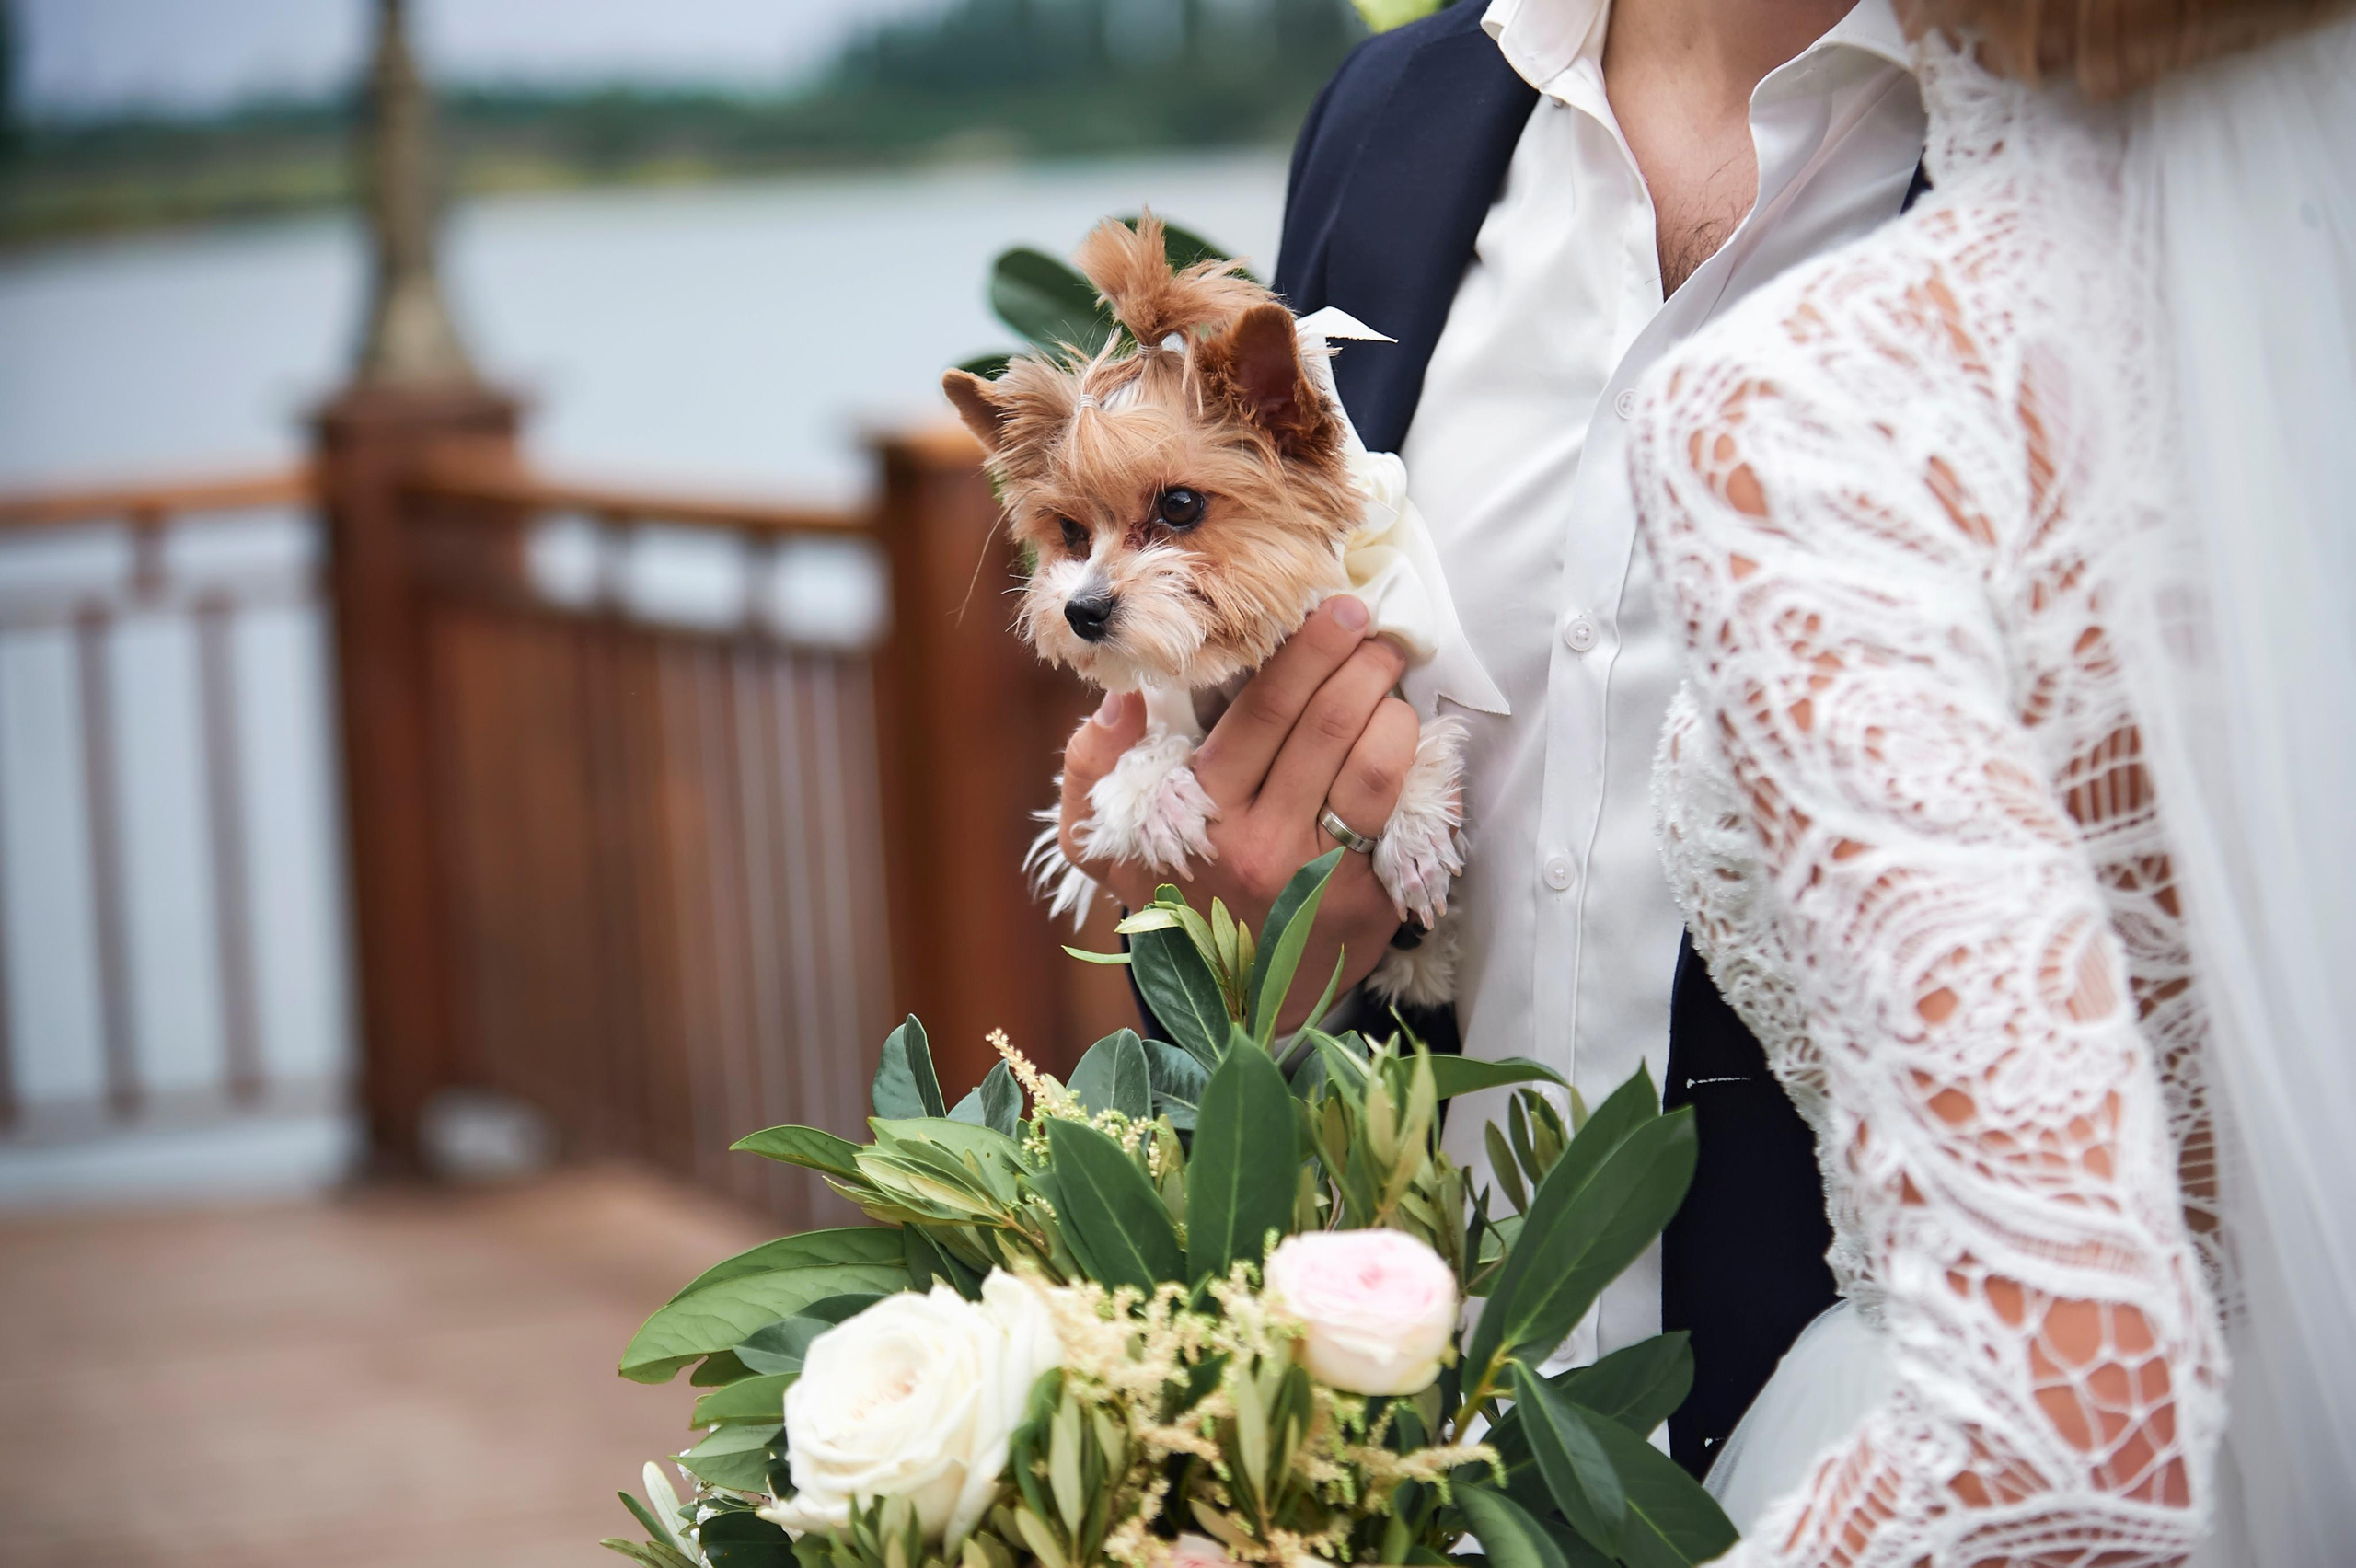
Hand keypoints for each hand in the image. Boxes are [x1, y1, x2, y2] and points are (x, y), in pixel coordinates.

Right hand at [1059, 596, 1416, 1030]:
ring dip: (1394, 708)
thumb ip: (1091, 766)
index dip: (1309, 650)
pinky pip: (1407, 819)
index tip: (1336, 610)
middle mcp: (1263, 846)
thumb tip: (1122, 698)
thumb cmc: (1169, 900)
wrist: (1222, 1008)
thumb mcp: (1103, 842)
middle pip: (1329, 726)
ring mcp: (1321, 878)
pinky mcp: (1371, 906)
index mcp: (1201, 815)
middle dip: (1362, 662)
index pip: (1265, 710)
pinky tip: (1406, 739)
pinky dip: (1416, 767)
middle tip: (1375, 632)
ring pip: (1377, 767)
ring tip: (1390, 680)